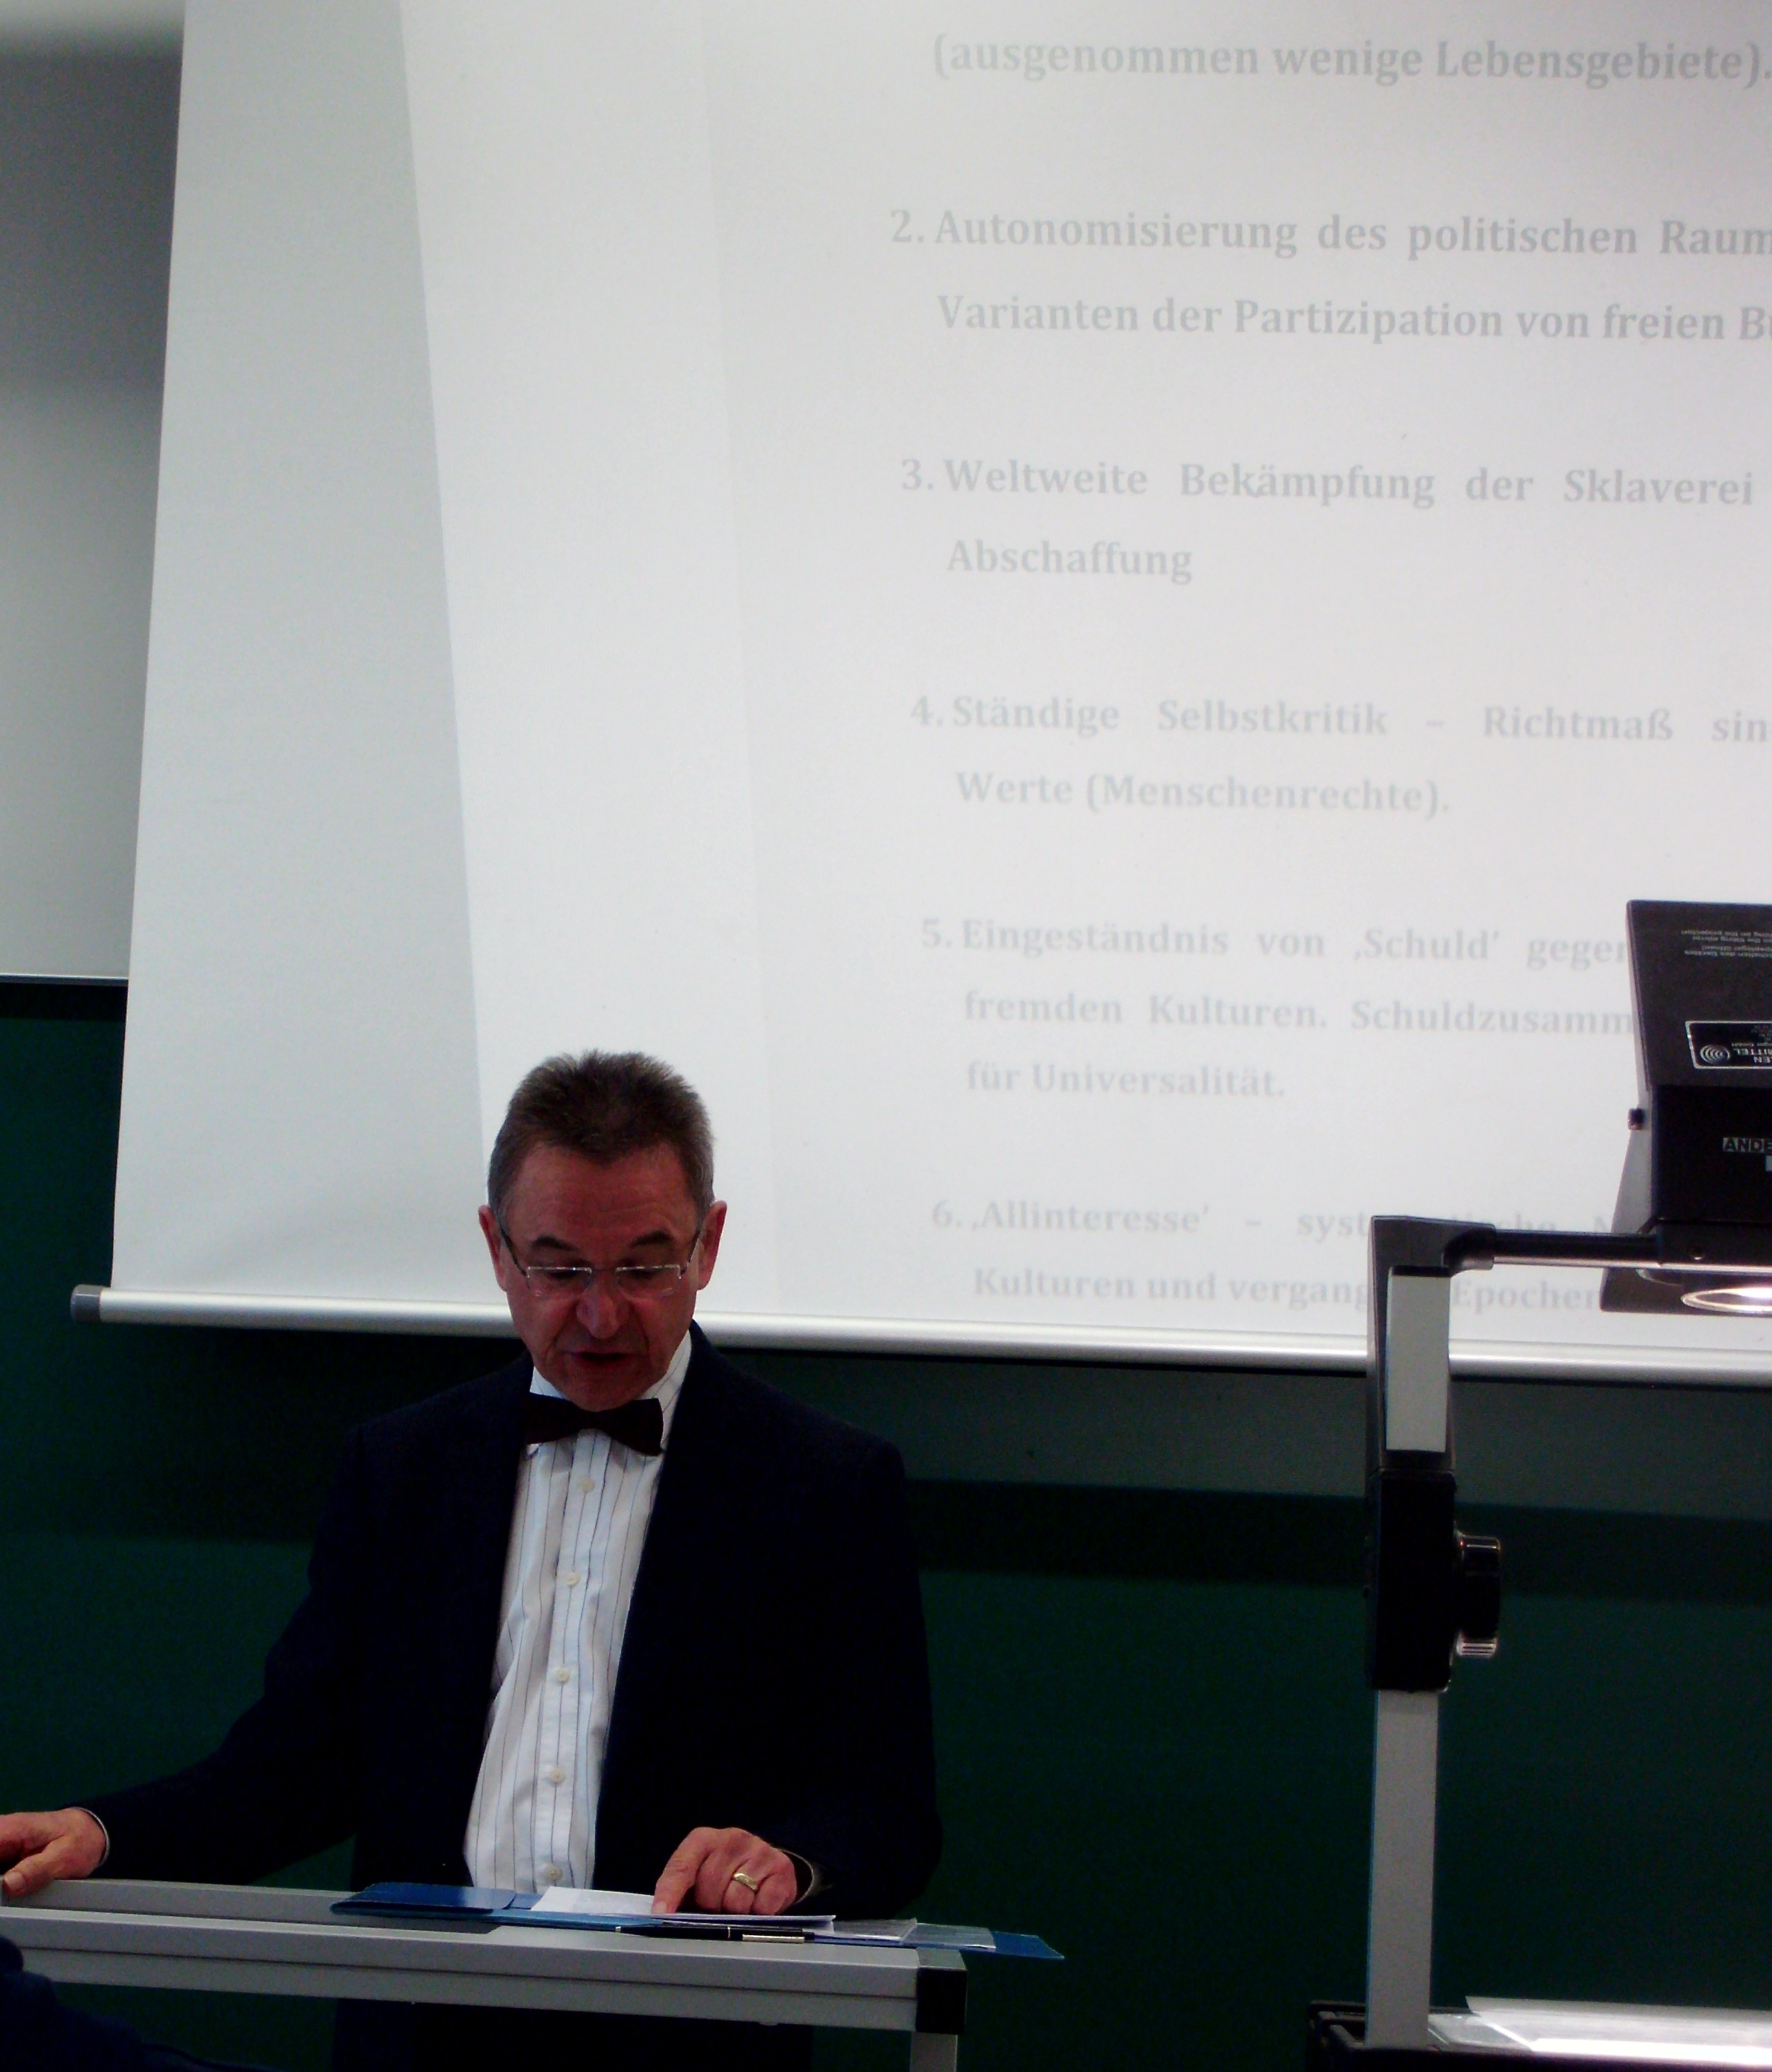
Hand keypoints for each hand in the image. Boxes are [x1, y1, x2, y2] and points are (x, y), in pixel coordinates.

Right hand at [0, 1809, 106, 1897]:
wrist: (91, 1833)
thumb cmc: (80, 1840)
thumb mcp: (64, 1857)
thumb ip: (36, 1870)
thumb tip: (7, 1884)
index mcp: (14, 1828)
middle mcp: (3, 1833)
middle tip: (3, 1894)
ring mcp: (2, 1846)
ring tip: (4, 1896)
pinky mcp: (4, 1857)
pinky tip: (4, 1894)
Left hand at [651, 1827, 798, 1915]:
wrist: (767, 1864)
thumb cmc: (724, 1873)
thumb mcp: (699, 1875)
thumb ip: (682, 1890)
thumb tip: (665, 1916)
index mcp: (703, 1839)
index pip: (681, 1865)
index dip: (670, 1892)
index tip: (661, 1914)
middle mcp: (732, 1838)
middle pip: (709, 1887)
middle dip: (710, 1905)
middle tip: (716, 1904)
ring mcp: (759, 1850)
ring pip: (736, 1901)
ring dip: (735, 1911)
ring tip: (738, 1902)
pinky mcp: (781, 1868)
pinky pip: (762, 1907)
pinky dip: (758, 1913)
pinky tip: (758, 1901)